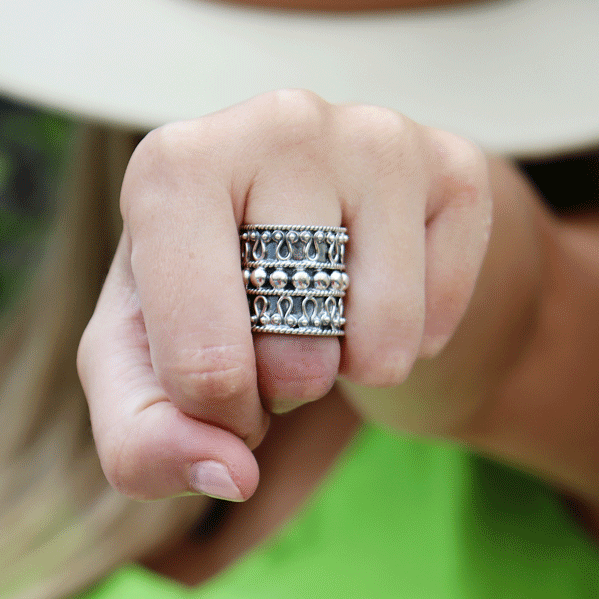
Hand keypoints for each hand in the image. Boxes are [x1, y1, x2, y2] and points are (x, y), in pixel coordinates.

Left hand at [77, 90, 490, 500]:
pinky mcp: (455, 167)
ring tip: (327, 314)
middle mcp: (279, 123)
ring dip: (353, 366)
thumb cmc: (209, 303)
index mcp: (173, 166)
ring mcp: (378, 137)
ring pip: (383, 342)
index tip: (220, 385)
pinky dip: (415, 341)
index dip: (217, 416)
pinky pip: (444, 317)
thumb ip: (145, 442)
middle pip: (294, 355)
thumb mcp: (143, 376)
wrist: (312, 237)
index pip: (200, 362)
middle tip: (277, 334)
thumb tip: (231, 475)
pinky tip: (382, 292)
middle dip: (286, 386)